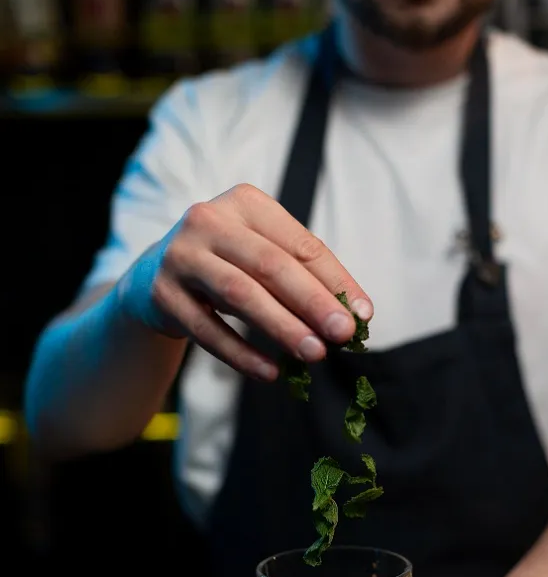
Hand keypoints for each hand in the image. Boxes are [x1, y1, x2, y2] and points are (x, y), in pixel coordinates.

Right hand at [115, 183, 371, 379]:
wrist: (154, 277)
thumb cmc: (227, 266)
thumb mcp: (262, 258)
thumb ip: (304, 278)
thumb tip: (356, 315)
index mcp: (246, 204)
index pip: (301, 245)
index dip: (335, 281)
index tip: (363, 315)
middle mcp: (210, 220)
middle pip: (272, 266)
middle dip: (312, 303)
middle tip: (343, 335)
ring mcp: (181, 255)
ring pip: (240, 294)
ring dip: (281, 327)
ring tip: (314, 354)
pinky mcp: (162, 293)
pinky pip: (207, 329)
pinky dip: (241, 353)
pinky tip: (270, 372)